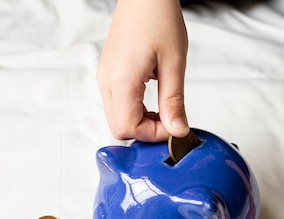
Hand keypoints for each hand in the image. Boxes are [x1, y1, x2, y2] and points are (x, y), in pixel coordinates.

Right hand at [97, 0, 189, 141]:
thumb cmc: (158, 18)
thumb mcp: (174, 63)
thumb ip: (174, 101)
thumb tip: (177, 130)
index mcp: (122, 79)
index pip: (128, 128)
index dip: (153, 134)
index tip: (174, 127)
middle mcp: (107, 81)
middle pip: (119, 128)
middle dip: (146, 131)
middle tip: (170, 120)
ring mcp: (105, 78)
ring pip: (117, 119)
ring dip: (141, 122)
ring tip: (164, 108)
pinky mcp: (109, 74)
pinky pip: (118, 105)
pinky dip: (135, 110)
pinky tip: (153, 99)